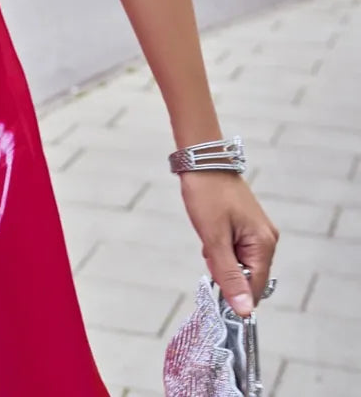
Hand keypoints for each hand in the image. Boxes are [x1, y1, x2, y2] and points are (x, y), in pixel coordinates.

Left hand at [180, 172, 278, 315]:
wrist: (202, 160)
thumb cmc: (207, 195)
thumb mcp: (214, 238)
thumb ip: (228, 275)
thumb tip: (244, 310)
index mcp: (264, 244)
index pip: (255, 287)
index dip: (235, 293)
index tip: (213, 286)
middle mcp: (267, 240)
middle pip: (248, 276)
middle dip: (226, 271)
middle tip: (210, 250)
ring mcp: (258, 232)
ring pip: (240, 263)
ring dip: (222, 259)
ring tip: (210, 237)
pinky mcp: (247, 226)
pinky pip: (236, 249)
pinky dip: (222, 247)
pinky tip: (211, 232)